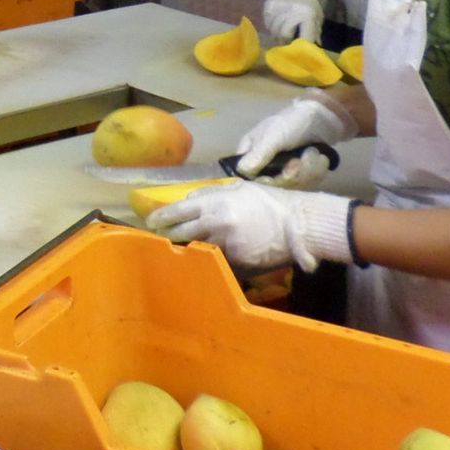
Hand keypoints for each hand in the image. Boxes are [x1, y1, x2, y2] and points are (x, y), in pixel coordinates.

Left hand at [146, 182, 352, 272]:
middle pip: (184, 232)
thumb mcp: (240, 188)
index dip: (163, 216)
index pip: (180, 210)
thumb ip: (213, 193)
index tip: (151, 221)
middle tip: (159, 238)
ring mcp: (227, 244)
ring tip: (181, 249)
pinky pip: (219, 260)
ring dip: (190, 248)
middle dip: (170, 235)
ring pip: (199, 247)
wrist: (298, 224)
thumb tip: (191, 198)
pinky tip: (208, 260)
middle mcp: (217, 223)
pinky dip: (213, 259)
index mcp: (216, 203)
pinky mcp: (238, 261)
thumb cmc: (270, 202)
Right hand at [234, 92, 359, 185]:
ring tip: (312, 153)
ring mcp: (283, 171)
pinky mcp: (300, 175)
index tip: (274, 176)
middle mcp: (264, 164)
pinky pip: (306, 184)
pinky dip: (316, 171)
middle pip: (273, 185)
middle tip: (298, 162)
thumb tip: (241, 171)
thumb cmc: (291, 122)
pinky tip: (319, 158)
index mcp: (250, 153)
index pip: (247, 176)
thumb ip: (258, 154)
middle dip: (290, 174)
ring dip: (306, 170)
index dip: (263, 180)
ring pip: (292, 185)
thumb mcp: (273, 137)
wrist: (322, 118)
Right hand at [259, 0, 322, 44]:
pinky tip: (278, 23)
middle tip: (291, 41)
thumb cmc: (306, 1)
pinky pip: (268, 26)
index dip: (304, 47)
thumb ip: (314, 31)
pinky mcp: (267, 9)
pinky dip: (273, 28)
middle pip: (285, 36)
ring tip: (285, 30)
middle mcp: (291, 11)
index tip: (303, 52)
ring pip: (275, 32)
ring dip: (279, 35)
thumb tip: (314, 50)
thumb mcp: (316, 14)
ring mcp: (278, 10)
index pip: (305, 37)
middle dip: (287, 41)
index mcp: (307, 14)